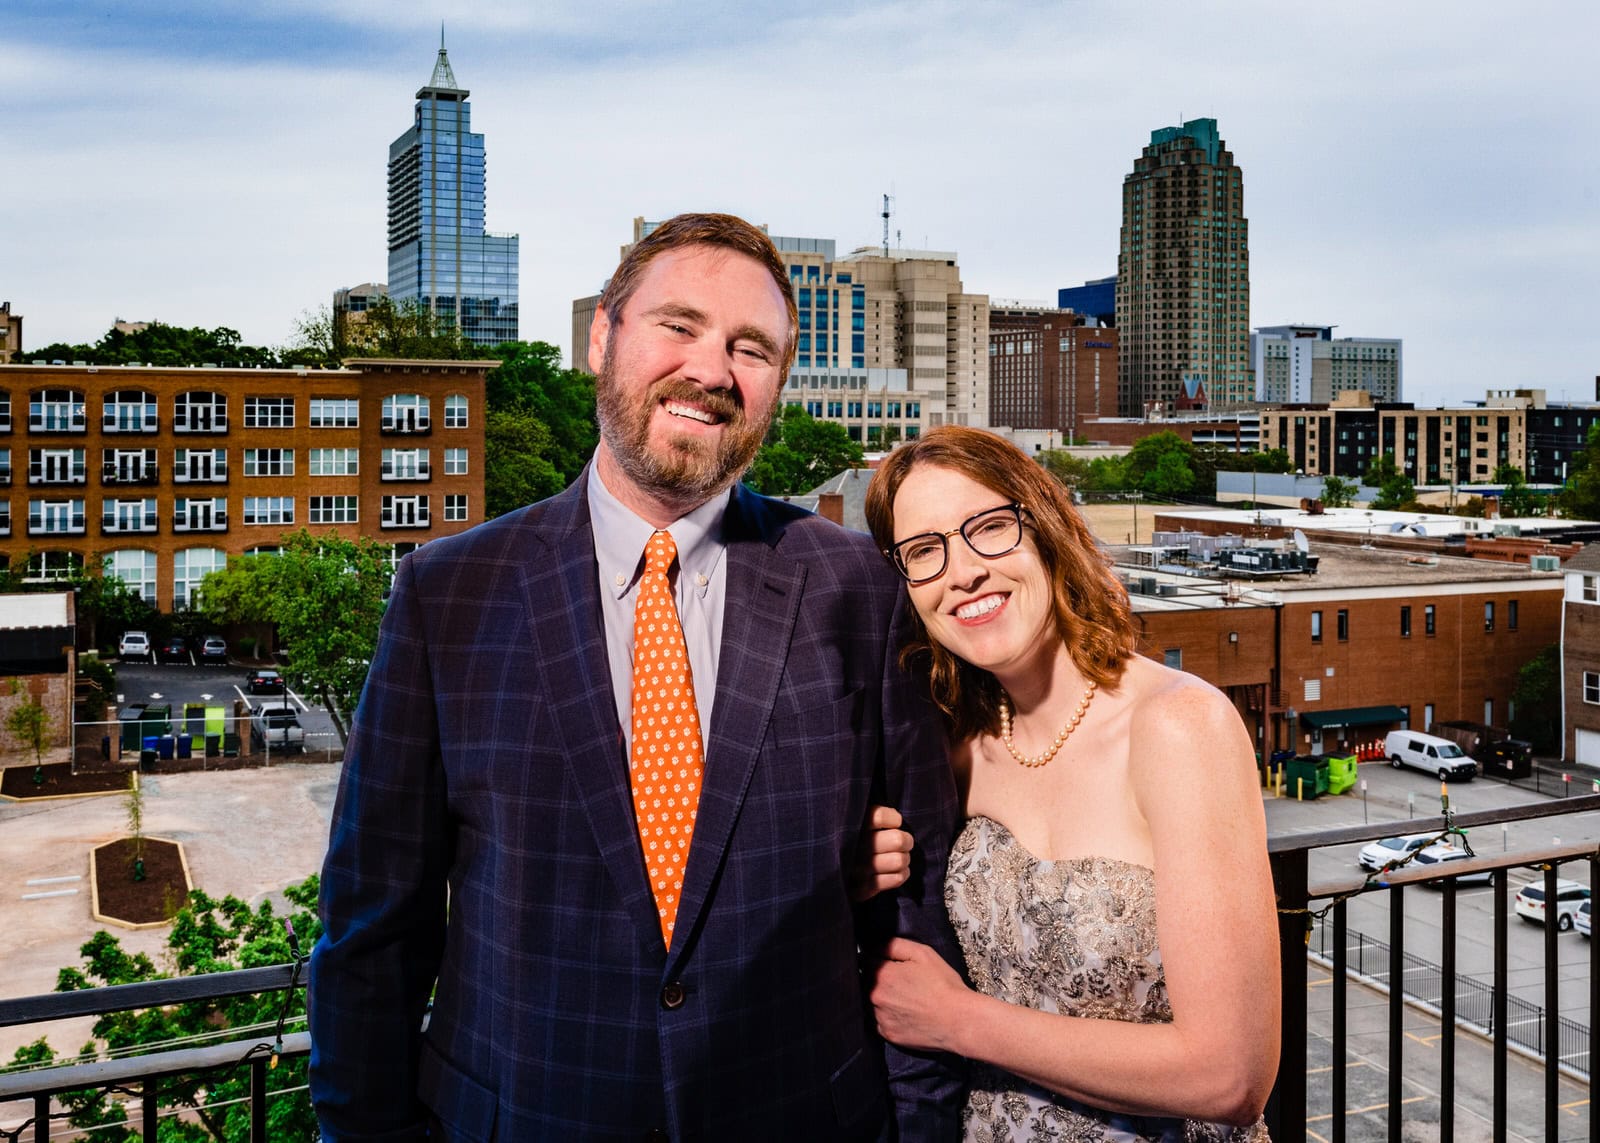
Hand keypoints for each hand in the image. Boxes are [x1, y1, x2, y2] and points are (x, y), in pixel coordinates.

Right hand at [849, 805, 913, 901]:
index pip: (879, 817)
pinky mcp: (862, 890)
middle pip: (897, 840)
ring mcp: (857, 870)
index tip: (893, 822)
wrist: (830, 876)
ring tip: (899, 858)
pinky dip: (902, 874)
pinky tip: (898, 871)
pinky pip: (896, 879)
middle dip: (906, 840)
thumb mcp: (857, 823)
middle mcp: (852, 848)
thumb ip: (873, 815)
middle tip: (902, 843)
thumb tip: (896, 819)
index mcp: (850, 828)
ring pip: (899, 861)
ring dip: (904, 859)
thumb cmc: (855, 840)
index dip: (894, 819)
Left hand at [869, 936, 970, 1052]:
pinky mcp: (887, 1034)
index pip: (866, 960)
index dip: (878, 959)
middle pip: (866, 982)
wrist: (959, 1021)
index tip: (889, 963)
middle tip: (901, 983)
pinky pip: (880, 1021)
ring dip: (882, 999)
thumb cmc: (944, 985)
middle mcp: (875, 997)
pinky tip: (905, 1014)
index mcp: (882, 974)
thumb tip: (874, 945)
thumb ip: (894, 945)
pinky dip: (888, 1016)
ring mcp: (880, 1017)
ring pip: (871, 1002)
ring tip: (905, 999)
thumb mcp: (923, 954)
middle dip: (878, 979)